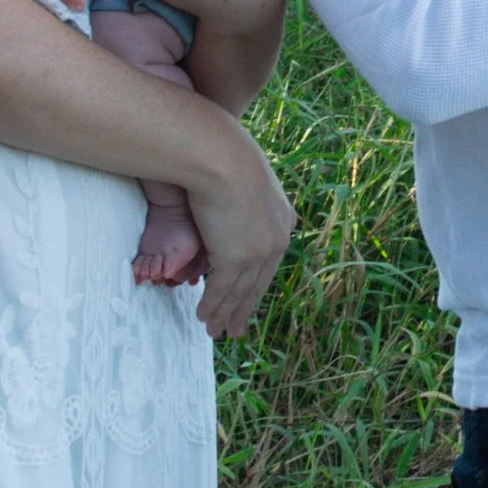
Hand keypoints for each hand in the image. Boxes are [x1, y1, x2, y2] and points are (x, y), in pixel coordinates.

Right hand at [183, 130, 297, 339]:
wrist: (220, 156)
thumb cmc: (226, 156)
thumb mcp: (246, 177)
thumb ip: (246, 196)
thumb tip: (237, 198)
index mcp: (283, 221)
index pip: (268, 262)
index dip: (255, 285)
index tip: (247, 302)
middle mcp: (277, 240)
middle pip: (257, 283)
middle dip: (243, 309)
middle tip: (235, 329)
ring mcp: (259, 252)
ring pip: (239, 291)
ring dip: (225, 314)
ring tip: (215, 331)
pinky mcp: (237, 258)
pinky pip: (222, 289)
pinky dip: (212, 306)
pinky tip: (204, 316)